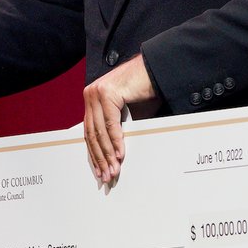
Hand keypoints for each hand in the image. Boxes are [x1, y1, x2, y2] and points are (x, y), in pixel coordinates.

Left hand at [83, 55, 155, 184]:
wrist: (157, 72)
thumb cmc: (144, 92)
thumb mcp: (127, 115)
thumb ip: (116, 129)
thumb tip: (112, 155)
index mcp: (92, 100)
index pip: (89, 132)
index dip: (95, 154)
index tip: (100, 171)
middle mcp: (90, 95)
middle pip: (92, 134)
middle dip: (101, 158)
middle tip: (107, 176)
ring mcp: (97, 93)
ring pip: (100, 131)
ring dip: (108, 154)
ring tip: (114, 170)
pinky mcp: (107, 93)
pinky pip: (111, 124)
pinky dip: (116, 141)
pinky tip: (120, 154)